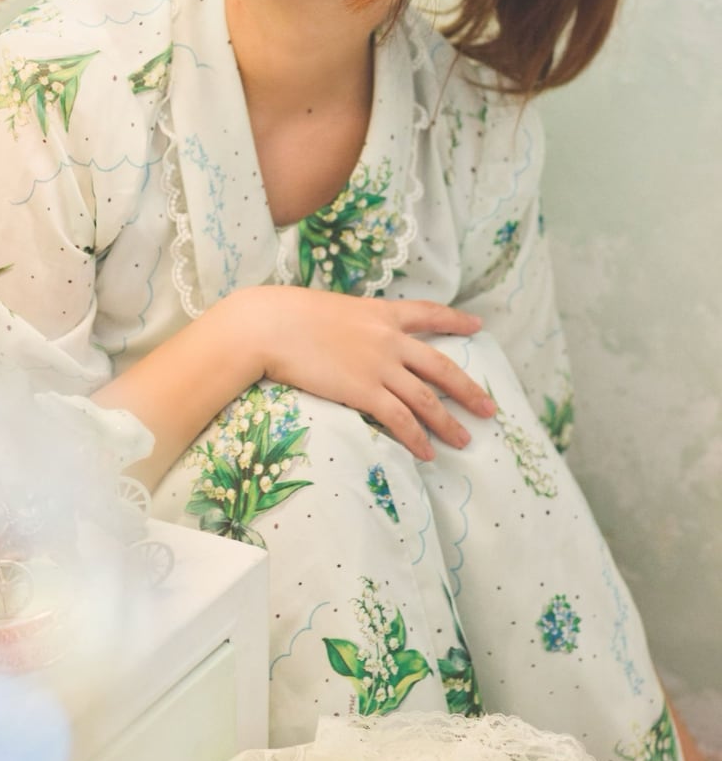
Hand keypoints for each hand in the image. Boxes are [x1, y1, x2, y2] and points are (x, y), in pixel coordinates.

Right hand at [235, 286, 493, 460]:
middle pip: (441, 367)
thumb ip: (352, 322)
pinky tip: (427, 452)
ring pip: (427, 399)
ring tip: (465, 439)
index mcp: (380, 312)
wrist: (270, 325)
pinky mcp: (364, 391)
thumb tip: (353, 334)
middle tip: (489, 408)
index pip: (428, 313)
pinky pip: (400, 419)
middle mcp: (388, 339)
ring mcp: (379, 366)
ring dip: (448, 422)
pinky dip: (416, 438)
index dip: (455, 321)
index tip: (477, 326)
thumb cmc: (288, 314)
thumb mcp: (331, 308)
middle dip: (469, 389)